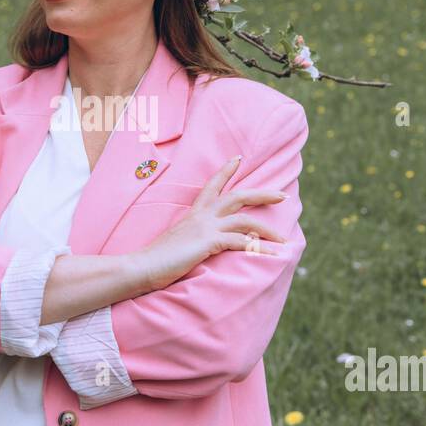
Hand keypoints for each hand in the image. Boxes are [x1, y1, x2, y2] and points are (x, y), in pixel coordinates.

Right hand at [132, 156, 289, 292]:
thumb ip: (190, 239)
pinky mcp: (208, 242)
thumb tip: (198, 244)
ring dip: (268, 228)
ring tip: (284, 238)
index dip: (225, 171)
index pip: (211, 186)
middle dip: (262, 194)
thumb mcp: (178, 243)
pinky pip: (242, 242)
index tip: (238, 158)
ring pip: (245, 219)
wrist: (141, 267)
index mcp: (193, 214)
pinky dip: (261, 249)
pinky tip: (274, 255)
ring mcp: (205, 227)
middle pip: (237, 196)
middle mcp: (201, 216)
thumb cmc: (156, 260)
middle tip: (282, 194)